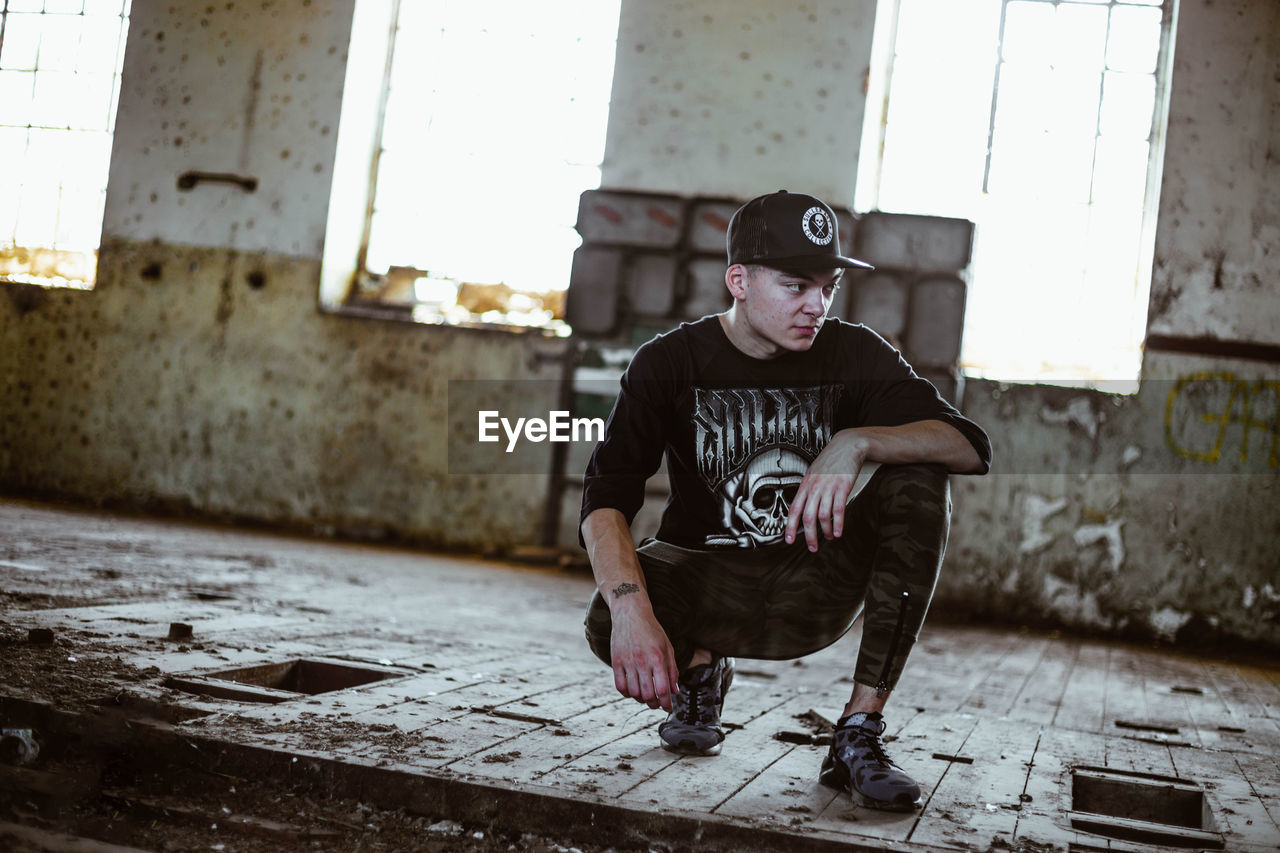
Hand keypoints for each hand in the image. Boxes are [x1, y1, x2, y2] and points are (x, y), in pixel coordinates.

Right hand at [609, 607, 679, 710]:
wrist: (630, 613)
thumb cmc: (652, 630)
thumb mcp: (667, 647)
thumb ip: (672, 670)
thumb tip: (674, 691)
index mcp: (658, 658)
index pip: (662, 689)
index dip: (666, 703)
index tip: (668, 707)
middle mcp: (642, 661)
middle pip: (648, 695)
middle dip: (654, 704)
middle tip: (657, 704)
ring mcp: (627, 662)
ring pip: (633, 693)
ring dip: (641, 700)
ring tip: (646, 696)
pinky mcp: (616, 661)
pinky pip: (620, 686)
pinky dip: (627, 693)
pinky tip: (633, 690)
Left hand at [785, 430, 867, 551]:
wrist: (847, 446)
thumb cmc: (831, 459)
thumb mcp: (814, 472)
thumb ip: (808, 489)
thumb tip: (803, 504)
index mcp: (805, 485)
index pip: (794, 509)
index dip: (790, 527)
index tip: (789, 540)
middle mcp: (814, 488)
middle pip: (807, 517)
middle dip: (809, 536)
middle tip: (812, 547)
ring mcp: (828, 488)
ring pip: (823, 517)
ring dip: (825, 531)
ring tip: (828, 538)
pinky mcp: (842, 488)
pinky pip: (838, 511)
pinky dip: (838, 524)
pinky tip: (838, 532)